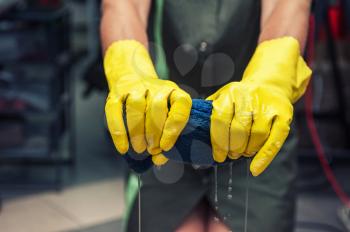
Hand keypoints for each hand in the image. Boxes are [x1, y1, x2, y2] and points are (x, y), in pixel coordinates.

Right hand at [104, 40, 191, 164]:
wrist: (132, 76)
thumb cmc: (154, 105)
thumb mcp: (166, 116)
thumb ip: (166, 139)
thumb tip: (158, 160)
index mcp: (173, 92)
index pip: (180, 104)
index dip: (174, 127)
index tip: (166, 146)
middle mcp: (156, 87)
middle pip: (156, 107)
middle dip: (155, 132)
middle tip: (152, 149)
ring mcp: (134, 88)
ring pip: (136, 106)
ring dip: (137, 131)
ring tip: (140, 149)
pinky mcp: (116, 93)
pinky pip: (114, 110)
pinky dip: (118, 131)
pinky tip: (123, 147)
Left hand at [207, 82, 292, 173]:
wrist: (270, 84)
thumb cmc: (241, 98)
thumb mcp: (223, 97)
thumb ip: (210, 113)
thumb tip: (195, 137)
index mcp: (230, 93)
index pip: (221, 119)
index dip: (218, 141)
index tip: (218, 156)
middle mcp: (249, 97)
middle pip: (239, 129)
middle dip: (233, 147)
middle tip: (231, 154)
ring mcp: (268, 105)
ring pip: (257, 135)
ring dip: (248, 150)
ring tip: (244, 153)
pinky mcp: (284, 114)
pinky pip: (274, 140)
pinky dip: (264, 158)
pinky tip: (255, 169)